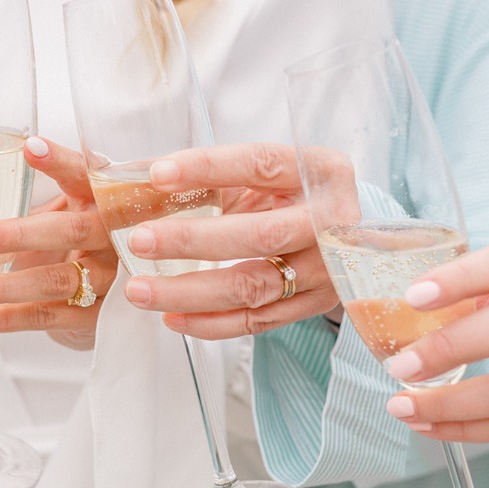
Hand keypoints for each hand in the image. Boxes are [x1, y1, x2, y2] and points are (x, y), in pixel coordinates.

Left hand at [0, 137, 115, 350]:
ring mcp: (110, 277)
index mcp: (99, 196)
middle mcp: (110, 234)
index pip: (83, 172)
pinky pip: (49, 317)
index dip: (59, 161)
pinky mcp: (98, 317)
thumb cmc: (71, 241)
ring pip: (56, 280)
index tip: (29, 146)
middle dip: (17, 235)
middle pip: (69, 230)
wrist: (122, 292)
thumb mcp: (44, 214)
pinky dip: (8, 319)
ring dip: (3, 287)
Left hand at [118, 143, 347, 338]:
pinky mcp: (314, 306)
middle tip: (139, 241)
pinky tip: (171, 317)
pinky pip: (256, 321)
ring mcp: (327, 270)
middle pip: (259, 236)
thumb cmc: (294, 196)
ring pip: (252, 287)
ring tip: (139, 290)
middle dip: (191, 240)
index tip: (157, 175)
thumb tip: (141, 180)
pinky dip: (209, 323)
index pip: (260, 164)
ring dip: (189, 292)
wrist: (349, 235)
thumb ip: (217, 178)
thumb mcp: (269, 175)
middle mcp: (332, 222)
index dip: (208, 168)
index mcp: (320, 172)